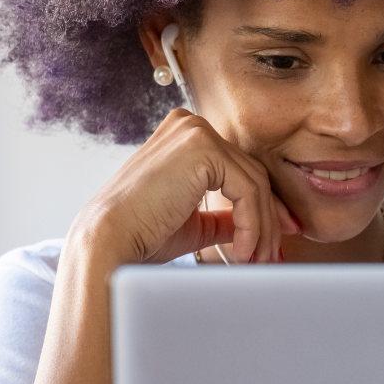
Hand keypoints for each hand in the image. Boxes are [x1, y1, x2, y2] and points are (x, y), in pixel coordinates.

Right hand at [67, 109, 299, 267]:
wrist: (109, 241)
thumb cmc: (141, 234)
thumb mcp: (195, 221)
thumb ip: (225, 216)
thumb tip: (260, 224)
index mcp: (185, 136)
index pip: (239, 169)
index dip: (262, 206)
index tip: (275, 238)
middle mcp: (190, 124)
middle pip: (251, 173)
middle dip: (268, 219)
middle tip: (272, 254)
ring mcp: (196, 132)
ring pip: (255, 183)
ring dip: (262, 227)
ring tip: (257, 259)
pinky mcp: (203, 148)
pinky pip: (247, 190)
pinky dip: (252, 224)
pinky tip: (243, 250)